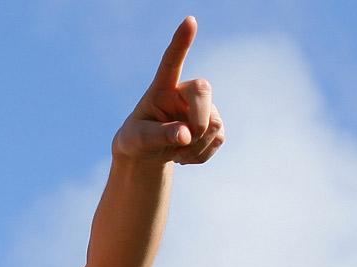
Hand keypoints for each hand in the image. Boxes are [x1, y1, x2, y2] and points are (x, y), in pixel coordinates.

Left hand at [113, 16, 224, 164]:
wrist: (148, 154)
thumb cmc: (137, 140)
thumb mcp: (138, 140)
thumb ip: (159, 135)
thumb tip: (186, 135)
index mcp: (161, 88)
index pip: (171, 61)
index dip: (182, 42)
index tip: (189, 20)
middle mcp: (184, 92)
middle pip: (204, 91)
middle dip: (199, 119)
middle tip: (185, 139)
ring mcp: (203, 108)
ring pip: (214, 123)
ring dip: (197, 145)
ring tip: (177, 151)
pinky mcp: (214, 125)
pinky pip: (219, 139)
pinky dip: (202, 154)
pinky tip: (186, 155)